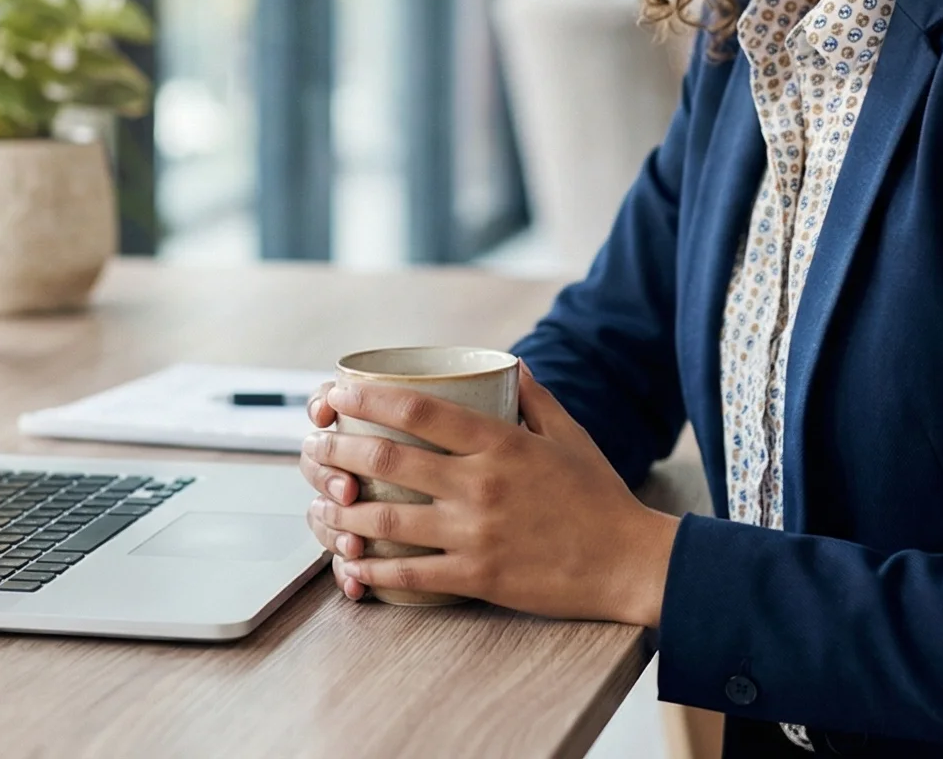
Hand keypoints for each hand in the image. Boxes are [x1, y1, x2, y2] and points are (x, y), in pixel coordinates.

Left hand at [293, 365, 680, 623]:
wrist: (631, 562)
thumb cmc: (600, 497)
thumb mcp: (570, 435)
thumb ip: (534, 398)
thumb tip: (508, 365)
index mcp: (501, 443)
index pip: (419, 411)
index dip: (368, 398)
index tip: (336, 394)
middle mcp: (481, 485)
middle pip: (389, 461)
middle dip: (338, 450)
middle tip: (312, 446)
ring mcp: (476, 533)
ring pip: (388, 520)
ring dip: (342, 513)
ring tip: (318, 506)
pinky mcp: (478, 577)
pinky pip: (412, 574)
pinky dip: (375, 571)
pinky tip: (351, 566)